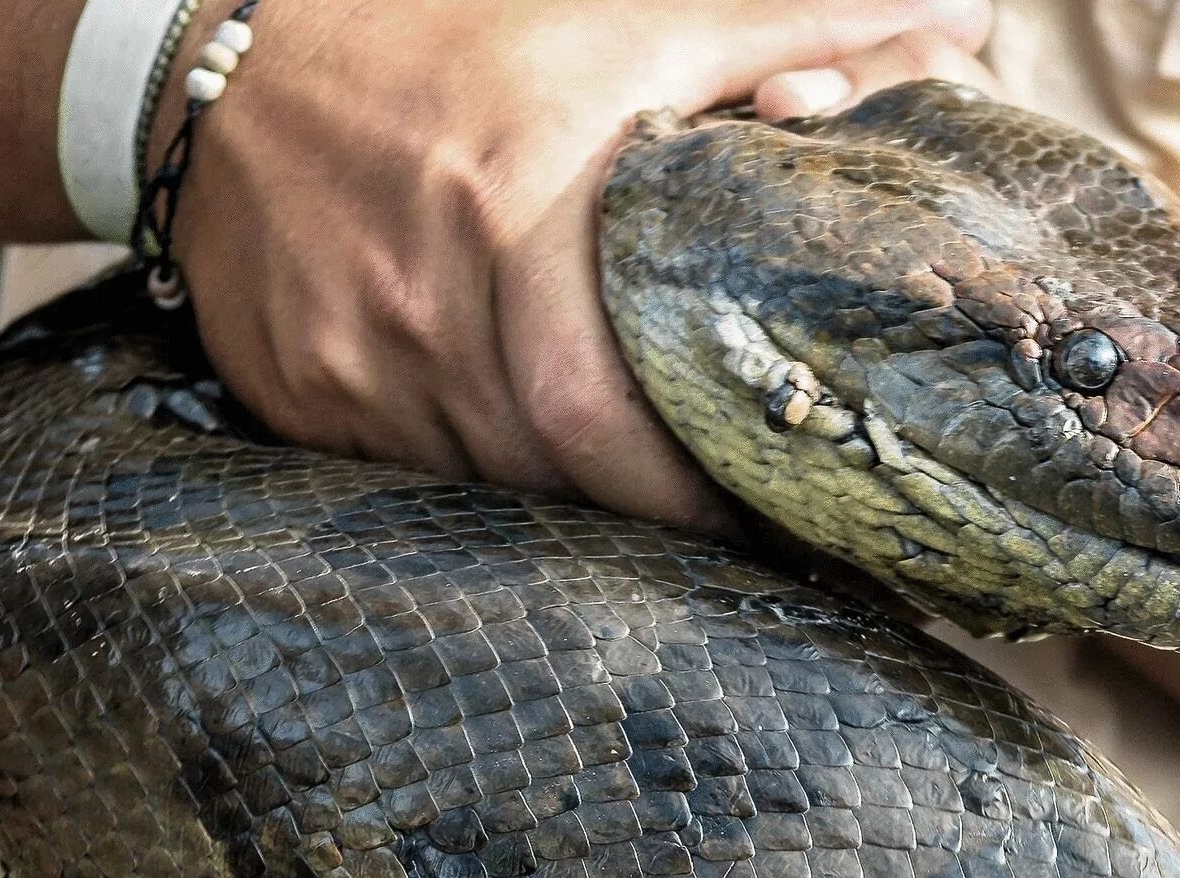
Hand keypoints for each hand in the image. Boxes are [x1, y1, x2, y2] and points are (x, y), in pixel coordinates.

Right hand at [158, 0, 999, 532]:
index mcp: (508, 214)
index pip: (604, 418)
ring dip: (573, 503)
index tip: (773, 519)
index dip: (692, 496)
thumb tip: (959, 14)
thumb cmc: (443, 36)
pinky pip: (414, 479)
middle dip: (652, 517)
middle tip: (732, 525)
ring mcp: (348, 371)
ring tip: (644, 497)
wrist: (221, 64)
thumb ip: (789, 27)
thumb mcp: (624, 18)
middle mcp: (420, 313)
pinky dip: (487, 478)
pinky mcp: (299, 401)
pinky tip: (528, 455)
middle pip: (554, 476)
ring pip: (491, 489)